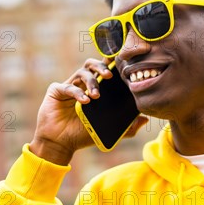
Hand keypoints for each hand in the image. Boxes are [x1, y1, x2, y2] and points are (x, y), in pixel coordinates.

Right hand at [30, 58, 147, 164]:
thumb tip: (146, 119)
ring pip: (82, 72)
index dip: (112, 63)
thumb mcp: (110, 130)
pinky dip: (78, 92)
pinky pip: (68, 86)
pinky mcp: (57, 90)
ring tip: (97, 95)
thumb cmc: (83, 135)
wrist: (61, 144)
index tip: (121, 59)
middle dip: (102, 66)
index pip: (105, 71)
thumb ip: (128, 127)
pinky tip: (85, 101)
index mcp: (95, 89)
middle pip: (92, 64)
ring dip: (91, 81)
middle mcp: (82, 84)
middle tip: (109, 76)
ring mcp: (70, 85)